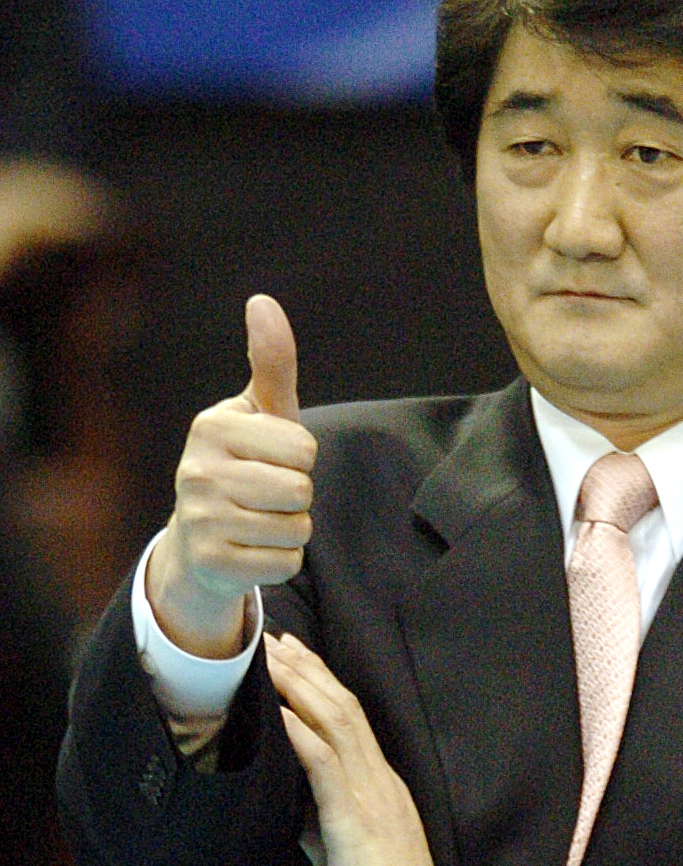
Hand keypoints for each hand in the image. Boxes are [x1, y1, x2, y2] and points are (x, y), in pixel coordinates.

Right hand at [145, 295, 317, 656]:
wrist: (198, 541)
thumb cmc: (242, 464)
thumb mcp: (259, 413)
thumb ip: (271, 362)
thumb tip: (263, 301)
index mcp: (212, 427)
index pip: (304, 448)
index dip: (300, 458)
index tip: (270, 460)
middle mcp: (196, 471)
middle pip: (301, 490)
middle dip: (297, 496)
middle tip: (265, 495)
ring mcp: (200, 520)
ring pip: (296, 530)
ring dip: (292, 530)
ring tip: (259, 521)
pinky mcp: (211, 564)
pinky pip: (285, 565)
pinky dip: (280, 561)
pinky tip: (252, 550)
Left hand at [265, 632, 469, 865]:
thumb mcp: (345, 854)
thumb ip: (323, 823)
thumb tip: (295, 806)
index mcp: (380, 786)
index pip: (350, 719)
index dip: (321, 682)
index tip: (293, 655)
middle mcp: (378, 780)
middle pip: (341, 706)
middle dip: (306, 668)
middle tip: (275, 637)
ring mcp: (369, 796)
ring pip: (333, 722)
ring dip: (298, 686)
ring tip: (269, 657)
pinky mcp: (353, 819)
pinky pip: (324, 763)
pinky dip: (297, 731)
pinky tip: (275, 709)